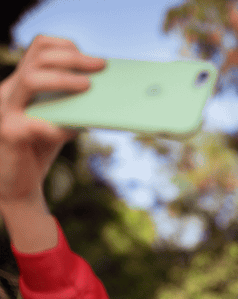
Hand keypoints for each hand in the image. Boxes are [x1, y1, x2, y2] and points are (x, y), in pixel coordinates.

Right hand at [0, 35, 105, 207]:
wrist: (18, 188)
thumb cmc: (38, 151)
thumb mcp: (59, 123)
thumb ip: (72, 107)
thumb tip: (103, 94)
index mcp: (20, 84)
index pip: (38, 48)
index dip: (66, 46)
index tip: (92, 60)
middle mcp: (9, 91)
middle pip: (38, 57)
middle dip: (73, 58)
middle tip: (101, 66)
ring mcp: (5, 111)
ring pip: (30, 80)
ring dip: (63, 80)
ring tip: (88, 87)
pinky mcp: (8, 133)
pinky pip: (34, 123)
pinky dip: (58, 126)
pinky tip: (75, 131)